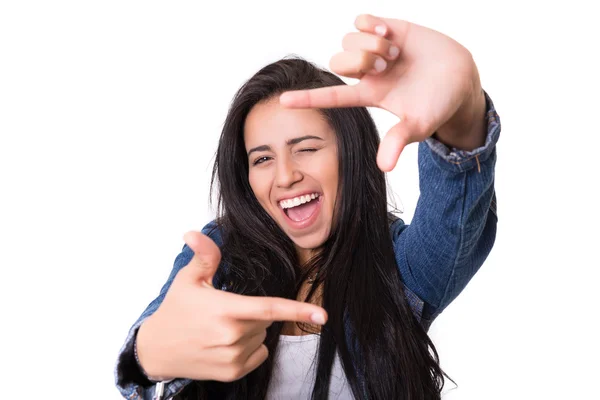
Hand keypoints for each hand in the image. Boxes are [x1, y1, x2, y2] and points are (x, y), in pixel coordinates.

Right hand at [136, 231, 326, 381]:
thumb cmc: (175, 310)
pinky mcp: (232, 372)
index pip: (269, 308)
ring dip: (251, 330)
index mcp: (225, 309)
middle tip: (226, 310)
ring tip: (221, 328)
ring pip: (263, 336)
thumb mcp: (188, 279)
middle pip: (266, 319)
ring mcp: (233, 357)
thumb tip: (195, 233)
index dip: (298, 311)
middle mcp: (232, 336)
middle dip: (254, 311)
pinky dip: (251, 347)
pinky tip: (226, 343)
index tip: (323, 315)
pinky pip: (259, 354)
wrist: (157, 350)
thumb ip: (204, 256)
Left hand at [280, 14, 486, 171]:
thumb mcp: (417, 126)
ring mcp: (376, 50)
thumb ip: (398, 142)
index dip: (307, 99)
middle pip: (337, 61)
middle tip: (382, 66)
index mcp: (369, 95)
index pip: (331, 96)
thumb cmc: (436, 106)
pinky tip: (388, 33)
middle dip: (357, 60)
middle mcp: (367, 72)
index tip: (282, 101)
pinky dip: (370, 25)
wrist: (460, 78)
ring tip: (393, 53)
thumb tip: (384, 168)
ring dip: (369, 44)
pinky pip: (361, 21)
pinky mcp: (388, 29)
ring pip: (348, 40)